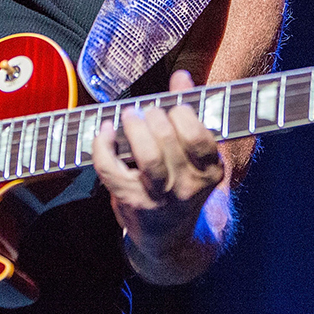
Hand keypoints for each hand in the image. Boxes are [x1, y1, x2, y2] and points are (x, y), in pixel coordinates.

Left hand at [92, 70, 225, 273]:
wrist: (170, 238)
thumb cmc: (181, 183)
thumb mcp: (194, 154)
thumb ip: (189, 112)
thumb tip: (181, 76)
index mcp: (210, 172)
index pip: (199, 137)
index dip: (182, 114)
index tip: (173, 106)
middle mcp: (187, 187)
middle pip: (169, 140)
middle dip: (154, 116)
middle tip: (147, 110)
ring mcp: (159, 197)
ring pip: (148, 156)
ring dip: (135, 127)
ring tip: (129, 115)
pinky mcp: (131, 201)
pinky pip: (112, 169)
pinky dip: (103, 145)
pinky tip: (105, 130)